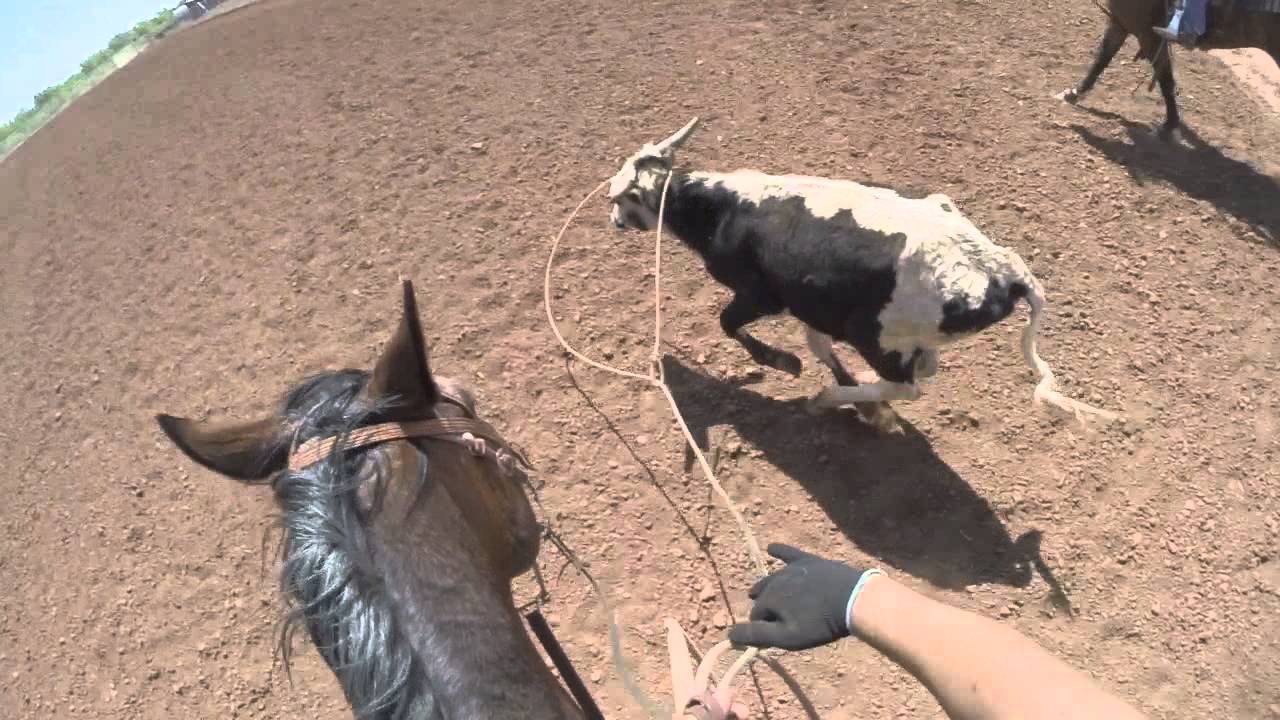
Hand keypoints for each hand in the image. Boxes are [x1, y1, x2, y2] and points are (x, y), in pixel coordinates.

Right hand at [728, 544, 870, 650]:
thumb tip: (729, 635)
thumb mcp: (788, 637)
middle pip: (762, 596)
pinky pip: (789, 553)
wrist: (852, 599)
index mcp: (769, 599)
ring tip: (759, 593)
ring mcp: (792, 568)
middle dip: (762, 606)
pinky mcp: (808, 560)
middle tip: (769, 618)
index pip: (756, 616)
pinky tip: (771, 548)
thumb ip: (758, 636)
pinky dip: (779, 551)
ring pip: (772, 578)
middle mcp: (776, 580)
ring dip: (766, 587)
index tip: (771, 637)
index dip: (761, 627)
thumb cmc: (820, 623)